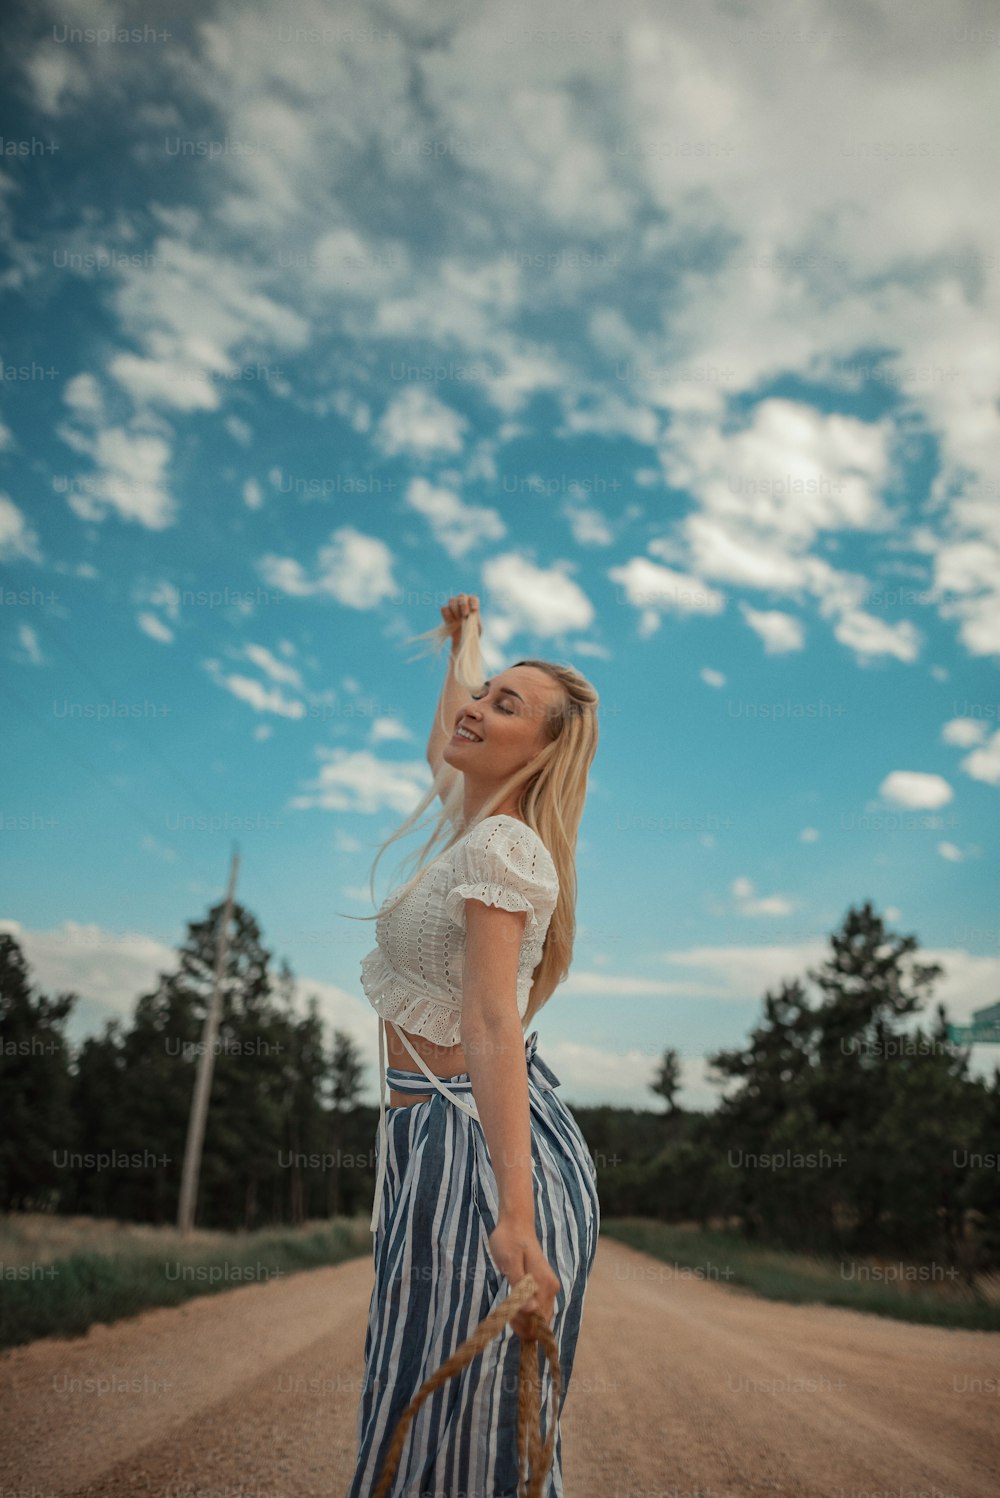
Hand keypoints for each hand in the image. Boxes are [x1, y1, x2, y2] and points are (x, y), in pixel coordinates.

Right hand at [441, 592, 481, 646]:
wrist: (462, 640)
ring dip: (455, 609)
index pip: (473, 598)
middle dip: (463, 604)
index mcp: (473, 605)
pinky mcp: (445, 612)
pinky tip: (452, 622)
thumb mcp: (477, 629)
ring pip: (452, 599)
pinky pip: (444, 608)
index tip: (474, 610)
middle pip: (462, 596)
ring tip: (458, 620)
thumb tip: (470, 616)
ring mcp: (453, 606)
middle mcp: (463, 603)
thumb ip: (475, 621)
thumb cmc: (471, 633)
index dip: (473, 602)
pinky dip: (448, 615)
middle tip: (465, 615)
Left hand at [487, 1218, 560, 1338]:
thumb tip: (531, 1311)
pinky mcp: (544, 1285)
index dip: (524, 1327)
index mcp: (544, 1284)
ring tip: (508, 1309)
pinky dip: (527, 1313)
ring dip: (525, 1321)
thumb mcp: (509, 1262)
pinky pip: (539, 1308)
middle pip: (542, 1321)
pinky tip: (514, 1306)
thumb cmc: (509, 1241)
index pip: (539, 1319)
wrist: (516, 1223)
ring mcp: (549, 1287)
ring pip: (540, 1316)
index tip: (508, 1318)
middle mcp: (551, 1288)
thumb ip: (519, 1286)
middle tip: (506, 1314)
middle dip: (524, 1326)